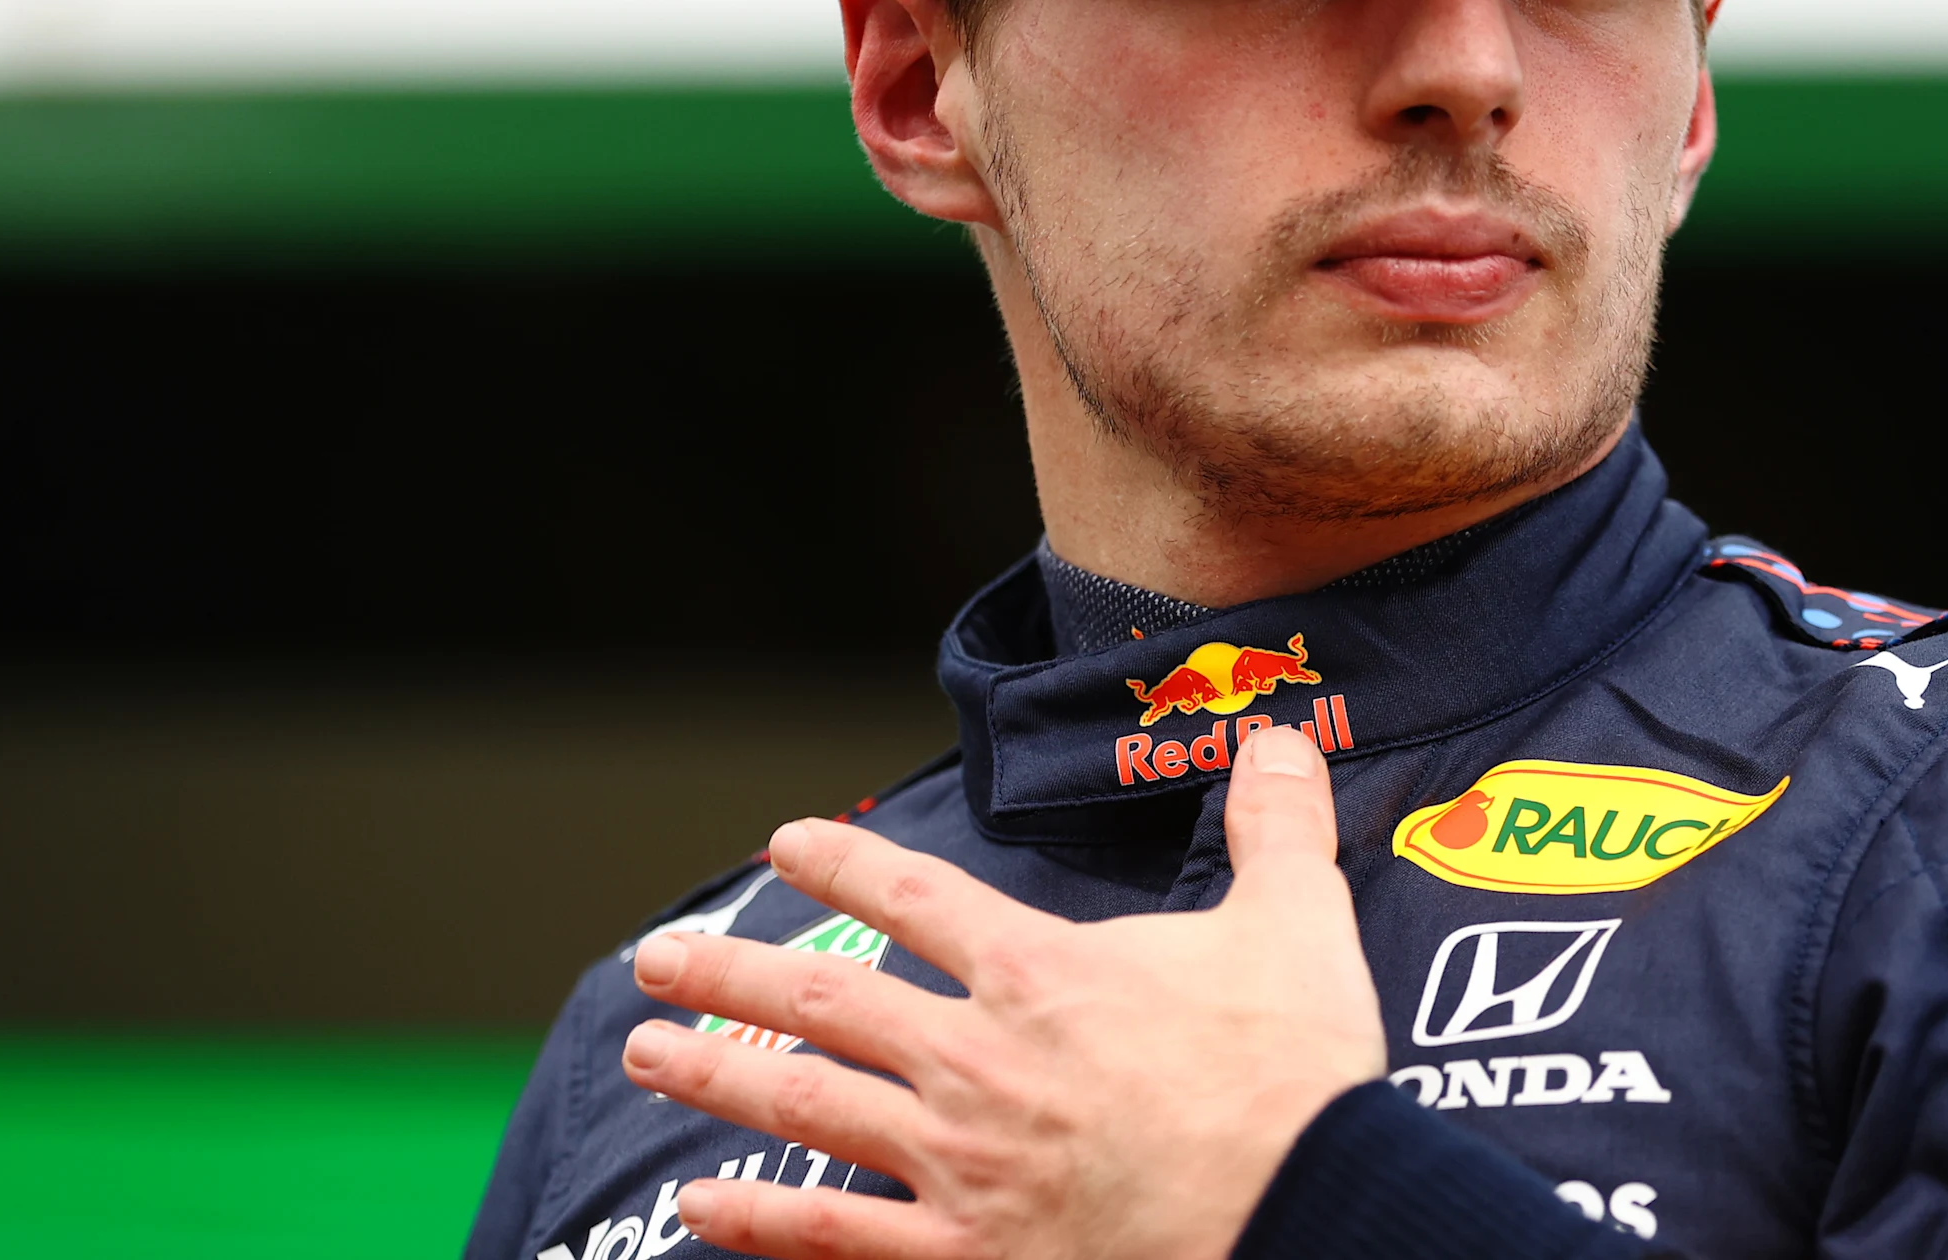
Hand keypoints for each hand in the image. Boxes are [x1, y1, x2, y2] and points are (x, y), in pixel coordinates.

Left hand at [621, 720, 1386, 1259]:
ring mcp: (961, 1167)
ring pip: (807, 1108)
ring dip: (718, 1077)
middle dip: (732, 970)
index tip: (785, 843)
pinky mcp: (971, 1257)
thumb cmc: (1294, 1081)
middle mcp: (977, 1062)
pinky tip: (699, 1208)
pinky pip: (836, 1237)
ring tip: (644, 1054)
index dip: (846, 859)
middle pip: (827, 999)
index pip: (919, 896)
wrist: (1303, 1217)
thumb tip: (1277, 740)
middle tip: (657, 956)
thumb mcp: (1296, 929)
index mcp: (1042, 975)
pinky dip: (760, 1223)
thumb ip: (1277, 831)